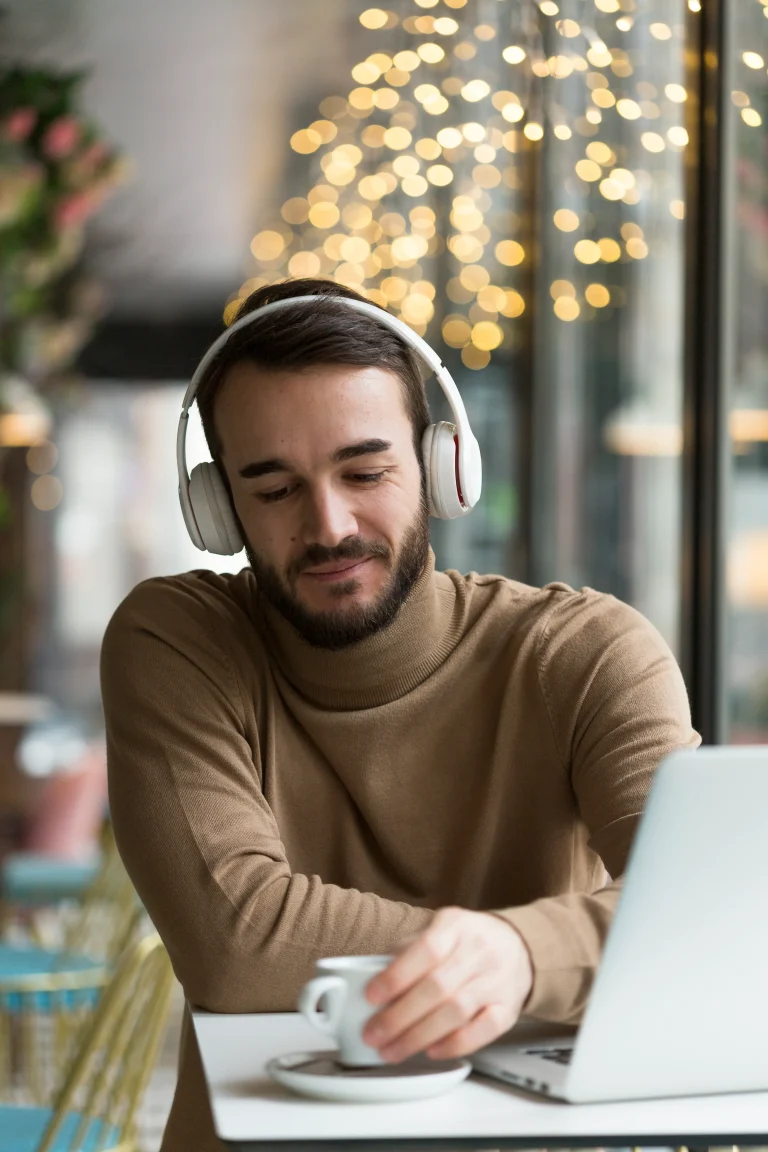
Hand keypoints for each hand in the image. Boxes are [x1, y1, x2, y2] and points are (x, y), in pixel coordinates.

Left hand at [362, 907, 532, 1062]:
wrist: (516, 946)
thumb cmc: (466, 941)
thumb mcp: (438, 930)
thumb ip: (408, 950)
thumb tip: (371, 977)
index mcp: (455, 926)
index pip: (425, 949)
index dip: (397, 975)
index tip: (371, 996)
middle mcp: (478, 951)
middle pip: (438, 987)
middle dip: (400, 1016)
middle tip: (374, 1034)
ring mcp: (496, 980)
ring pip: (456, 1011)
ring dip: (419, 1036)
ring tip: (393, 1050)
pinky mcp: (508, 1008)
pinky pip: (483, 1031)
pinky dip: (455, 1045)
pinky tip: (432, 1050)